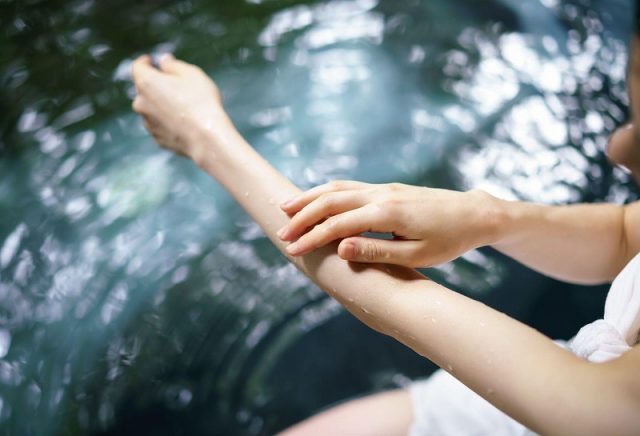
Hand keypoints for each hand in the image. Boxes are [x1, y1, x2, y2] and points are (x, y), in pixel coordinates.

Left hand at [131, 54, 231, 161]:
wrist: (207, 138)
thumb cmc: (201, 102)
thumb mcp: (191, 74)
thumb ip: (173, 65)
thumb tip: (163, 62)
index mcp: (146, 83)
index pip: (138, 66)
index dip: (146, 62)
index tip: (153, 61)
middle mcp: (141, 103)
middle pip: (144, 89)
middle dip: (156, 85)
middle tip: (176, 85)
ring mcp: (148, 123)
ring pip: (151, 109)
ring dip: (162, 104)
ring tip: (185, 107)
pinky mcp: (158, 138)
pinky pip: (160, 125)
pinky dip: (168, 121)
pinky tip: (185, 122)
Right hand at [277, 181, 501, 266]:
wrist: (473, 214)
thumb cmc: (448, 240)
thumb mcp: (416, 254)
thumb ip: (376, 250)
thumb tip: (341, 248)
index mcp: (386, 213)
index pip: (337, 225)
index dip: (311, 238)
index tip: (292, 250)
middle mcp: (380, 194)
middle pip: (330, 200)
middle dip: (302, 216)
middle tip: (280, 231)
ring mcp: (382, 187)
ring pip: (336, 187)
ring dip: (309, 197)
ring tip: (285, 207)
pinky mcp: (386, 188)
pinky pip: (348, 186)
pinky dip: (326, 192)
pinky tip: (316, 199)